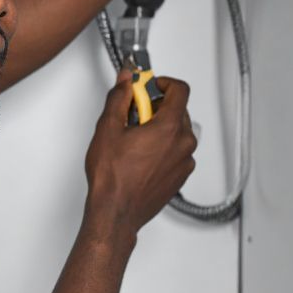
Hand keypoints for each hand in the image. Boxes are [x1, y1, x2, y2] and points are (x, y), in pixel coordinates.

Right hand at [84, 73, 196, 236]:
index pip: (180, 90)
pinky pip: (177, 151)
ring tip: (135, 138)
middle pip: (179, 110)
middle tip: (134, 113)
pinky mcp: (180, 176)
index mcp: (169, 128)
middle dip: (157, 106)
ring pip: (178, 132)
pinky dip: (163, 146)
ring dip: (160, 127)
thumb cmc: (113, 178)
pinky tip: (141, 156)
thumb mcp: (108, 128)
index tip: (148, 86)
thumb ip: (120, 97)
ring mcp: (184, 162)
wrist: (116, 212)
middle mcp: (183, 144)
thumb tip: (126, 81)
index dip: (163, 83)